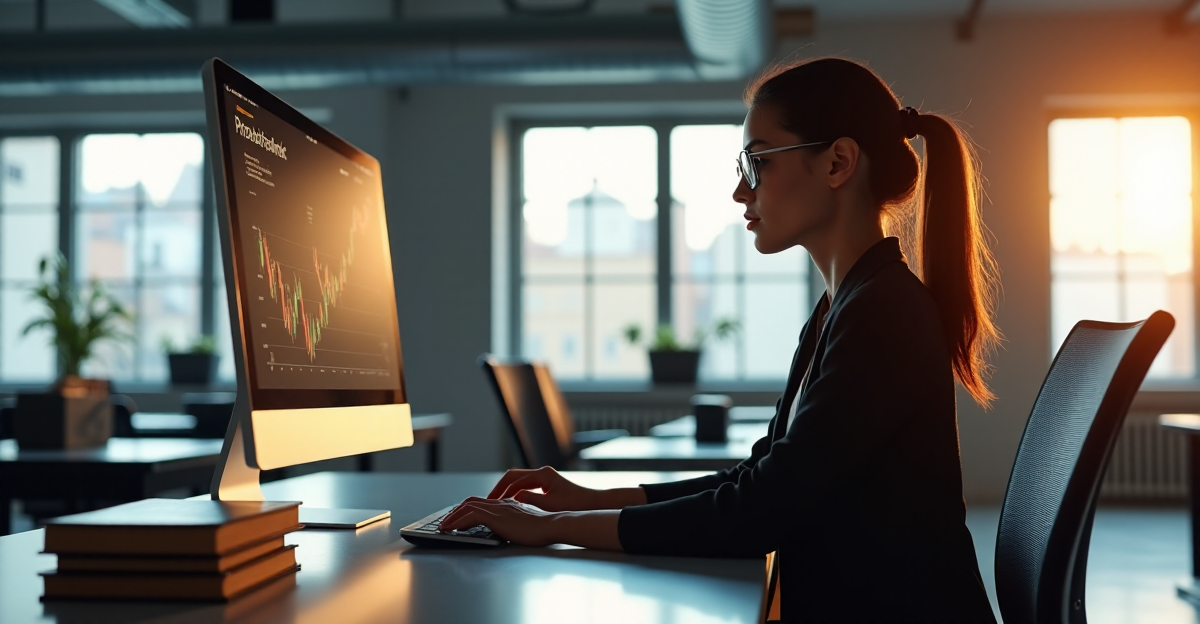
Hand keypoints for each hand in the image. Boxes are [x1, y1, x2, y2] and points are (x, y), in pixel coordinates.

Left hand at [439, 497, 558, 546]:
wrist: (552, 526)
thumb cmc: (543, 530)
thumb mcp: (524, 526)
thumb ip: (513, 524)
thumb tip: (505, 530)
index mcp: (507, 505)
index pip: (481, 502)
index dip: (467, 509)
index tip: (458, 518)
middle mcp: (501, 503)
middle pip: (471, 501)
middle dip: (455, 512)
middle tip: (446, 522)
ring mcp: (498, 508)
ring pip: (468, 506)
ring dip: (452, 517)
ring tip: (443, 527)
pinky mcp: (497, 516)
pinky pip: (471, 515)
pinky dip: (458, 521)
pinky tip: (451, 529)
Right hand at [486, 466, 603, 511]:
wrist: (591, 504)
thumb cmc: (574, 505)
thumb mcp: (550, 505)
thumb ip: (530, 500)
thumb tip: (513, 497)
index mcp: (542, 474)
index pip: (514, 479)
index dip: (501, 491)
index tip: (491, 502)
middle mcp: (542, 472)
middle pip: (513, 476)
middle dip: (500, 488)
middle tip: (489, 501)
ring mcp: (544, 477)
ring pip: (519, 480)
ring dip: (507, 490)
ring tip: (496, 503)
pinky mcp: (546, 484)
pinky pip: (525, 485)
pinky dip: (516, 492)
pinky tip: (511, 503)